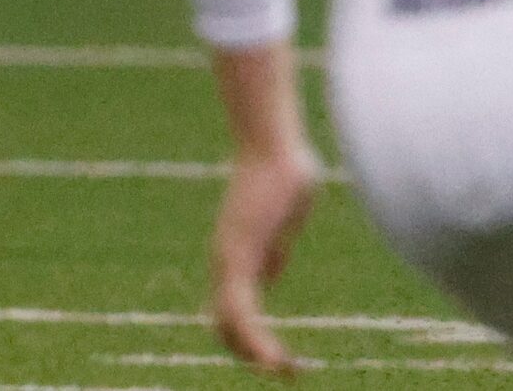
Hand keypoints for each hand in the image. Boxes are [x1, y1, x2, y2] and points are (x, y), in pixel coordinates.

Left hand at [209, 143, 321, 375]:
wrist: (270, 143)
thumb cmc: (284, 165)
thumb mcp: (286, 214)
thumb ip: (278, 243)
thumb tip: (272, 268)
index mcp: (239, 254)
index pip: (235, 308)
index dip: (252, 334)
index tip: (279, 354)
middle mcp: (226, 263)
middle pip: (226, 325)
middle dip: (253, 351)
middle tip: (287, 371)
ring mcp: (228, 264)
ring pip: (231, 326)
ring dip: (257, 354)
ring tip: (286, 372)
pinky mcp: (237, 261)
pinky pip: (242, 314)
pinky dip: (256, 343)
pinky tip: (275, 361)